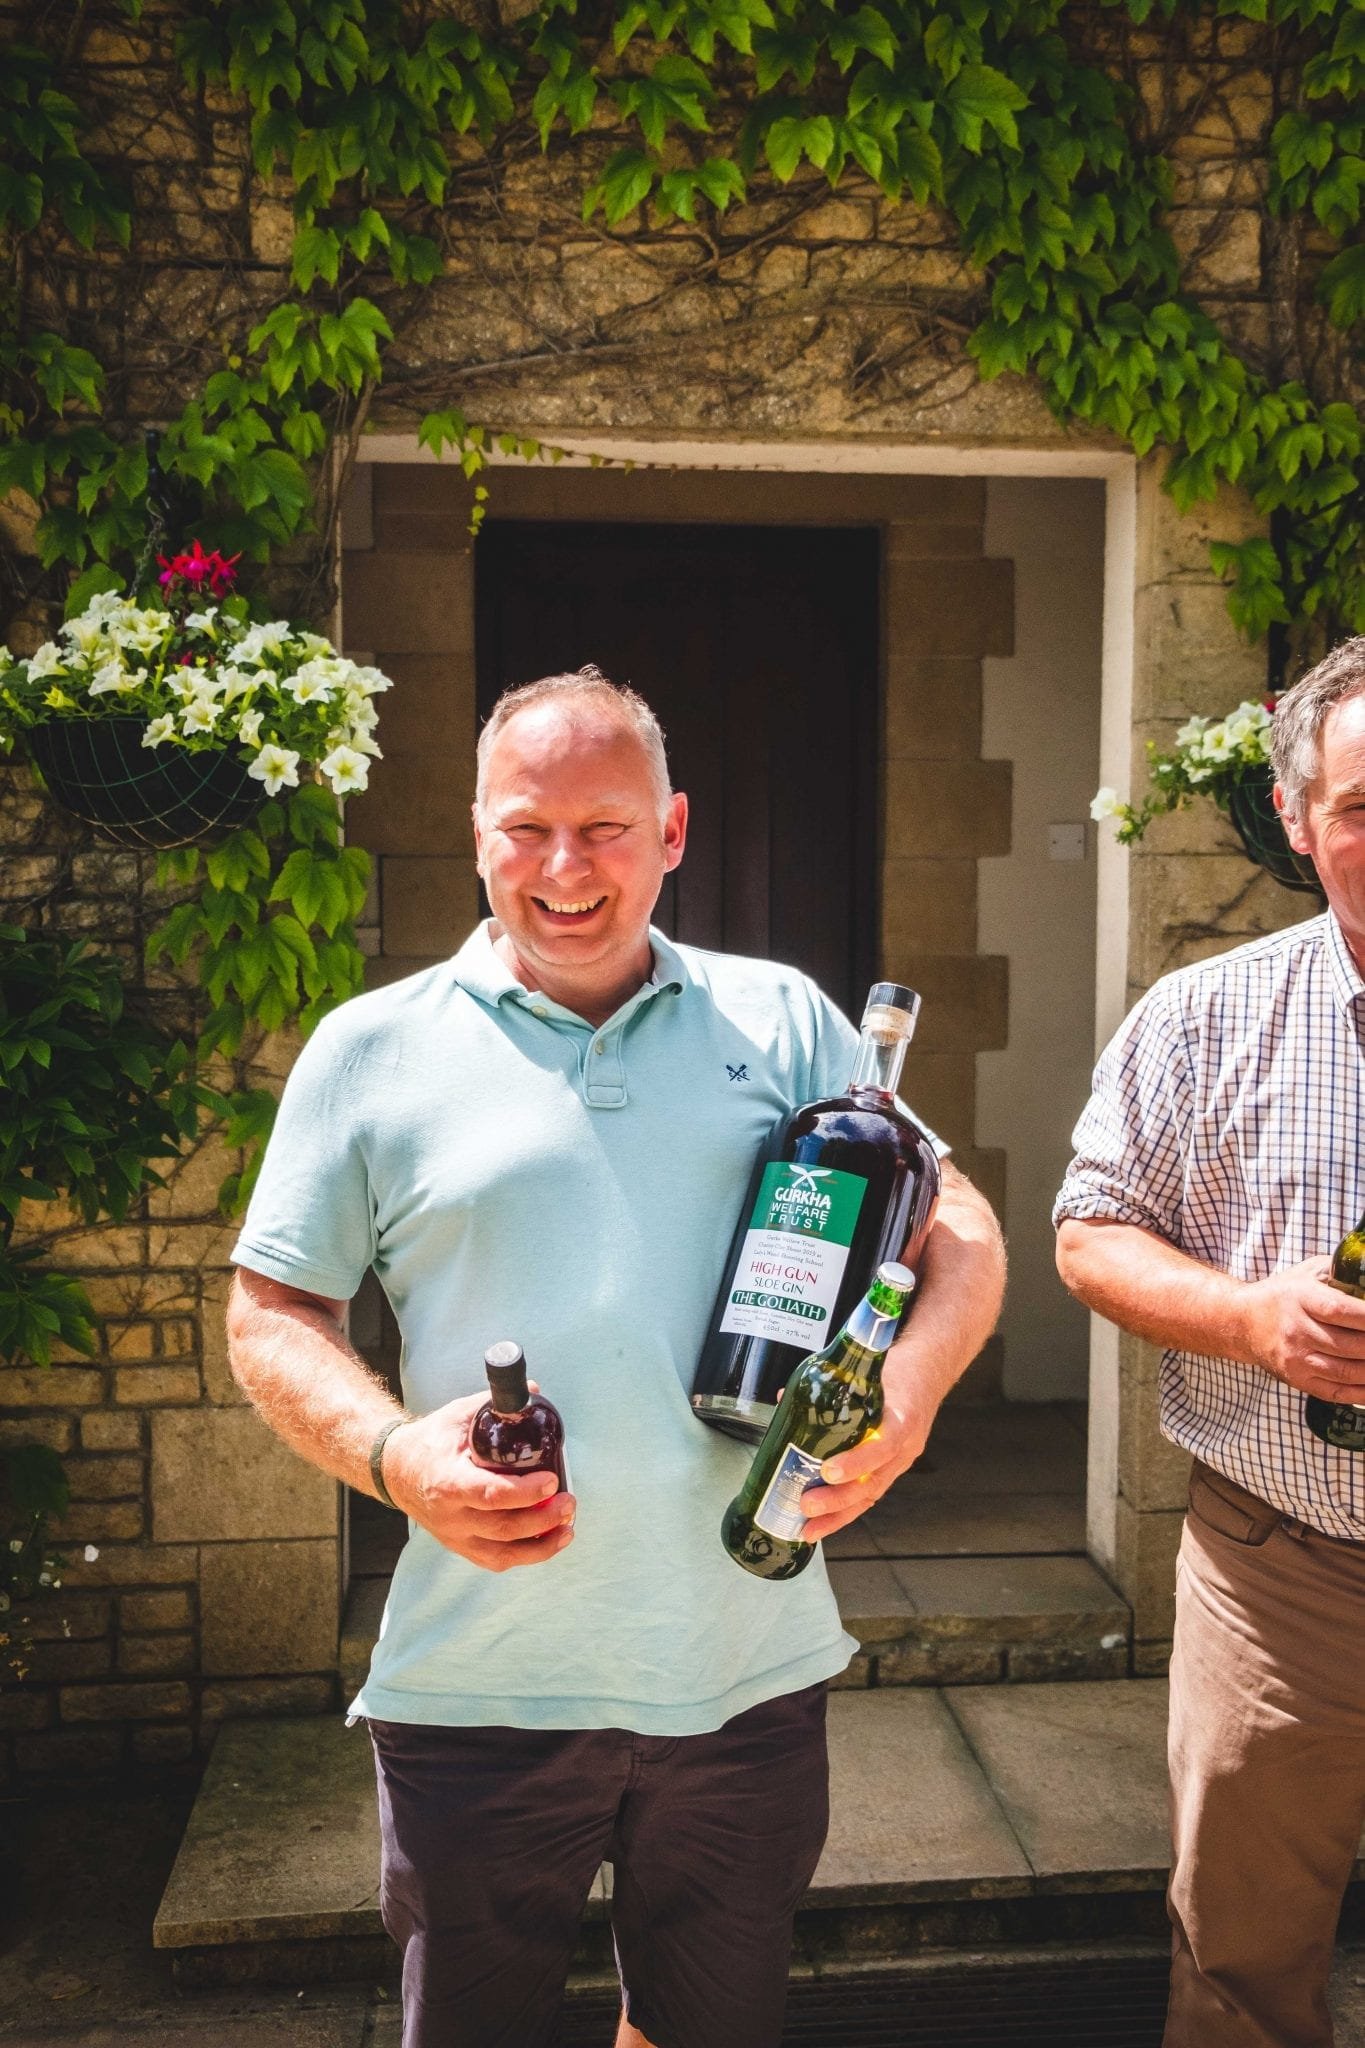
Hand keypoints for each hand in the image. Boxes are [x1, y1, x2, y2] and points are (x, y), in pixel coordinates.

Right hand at [381, 1388, 575, 1571]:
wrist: (396, 1471)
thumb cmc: (430, 1442)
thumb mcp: (456, 1416)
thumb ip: (494, 1404)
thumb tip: (535, 1390)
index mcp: (447, 1480)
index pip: (488, 1494)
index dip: (523, 1492)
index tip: (552, 1481)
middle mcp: (450, 1515)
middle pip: (502, 1528)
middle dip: (542, 1519)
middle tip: (569, 1502)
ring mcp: (454, 1536)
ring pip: (502, 1553)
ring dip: (541, 1545)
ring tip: (568, 1527)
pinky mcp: (460, 1546)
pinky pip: (496, 1561)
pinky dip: (526, 1556)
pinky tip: (550, 1542)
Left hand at [797, 1357, 938, 1543]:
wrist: (926, 1375)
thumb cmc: (897, 1373)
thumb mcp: (868, 1371)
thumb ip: (829, 1386)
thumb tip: (784, 1400)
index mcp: (903, 1417)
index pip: (884, 1445)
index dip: (857, 1462)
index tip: (829, 1471)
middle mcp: (905, 1446)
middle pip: (874, 1482)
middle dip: (839, 1499)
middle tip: (808, 1504)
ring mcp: (900, 1462)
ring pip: (871, 1495)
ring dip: (839, 1516)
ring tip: (809, 1528)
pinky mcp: (892, 1469)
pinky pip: (870, 1495)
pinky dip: (845, 1512)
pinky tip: (823, 1524)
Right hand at [1243, 1258, 1364, 1401]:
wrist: (1242, 1322)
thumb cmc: (1284, 1294)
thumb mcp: (1308, 1272)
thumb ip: (1342, 1272)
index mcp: (1300, 1299)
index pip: (1341, 1311)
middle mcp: (1296, 1330)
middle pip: (1350, 1345)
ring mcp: (1296, 1358)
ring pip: (1347, 1371)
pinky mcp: (1297, 1379)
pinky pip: (1337, 1392)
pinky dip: (1362, 1392)